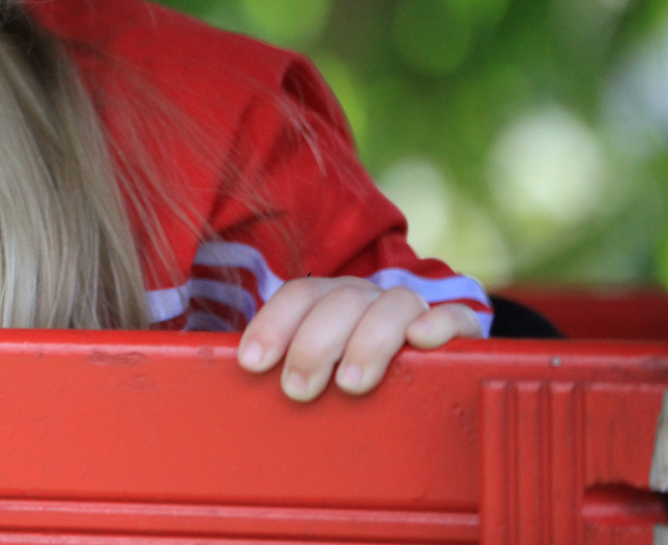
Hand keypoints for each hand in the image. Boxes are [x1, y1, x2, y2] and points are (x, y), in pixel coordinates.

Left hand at [236, 277, 481, 400]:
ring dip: (368, 341)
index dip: (272, 323)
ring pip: (393, 303)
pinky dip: (439, 324)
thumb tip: (232, 396)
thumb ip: (286, 374)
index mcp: (328, 302)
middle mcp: (368, 299)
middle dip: (313, 344)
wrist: (429, 376)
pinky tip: (421, 343)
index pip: (297, 295)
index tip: (251, 363)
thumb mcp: (316, 375)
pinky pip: (455, 316)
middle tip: (297, 389)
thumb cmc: (350, 379)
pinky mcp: (459, 332)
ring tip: (350, 384)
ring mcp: (412, 312)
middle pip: (339, 301)